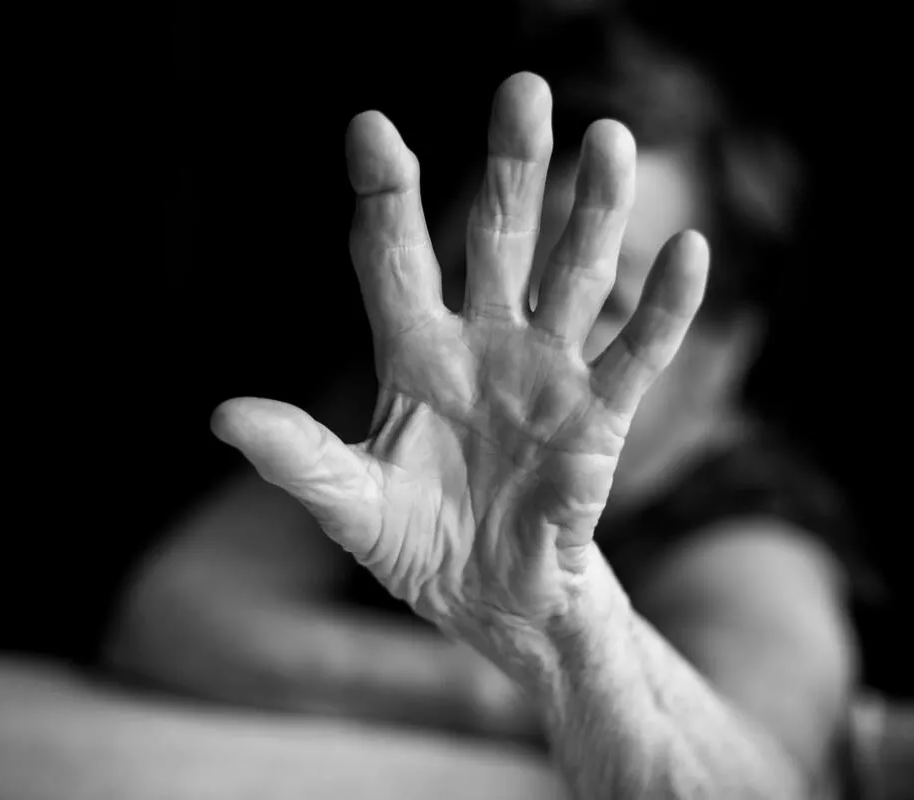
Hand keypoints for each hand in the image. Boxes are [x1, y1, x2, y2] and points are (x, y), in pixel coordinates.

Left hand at [213, 72, 708, 684]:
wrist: (493, 599)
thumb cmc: (419, 544)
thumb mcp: (352, 505)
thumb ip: (300, 459)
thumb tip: (224, 415)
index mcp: (414, 353)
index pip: (396, 258)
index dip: (386, 198)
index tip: (371, 130)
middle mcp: (484, 343)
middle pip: (498, 240)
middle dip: (510, 170)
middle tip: (522, 89)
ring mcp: (547, 373)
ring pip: (575, 277)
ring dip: (593, 212)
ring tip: (609, 137)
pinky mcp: (600, 417)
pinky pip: (638, 354)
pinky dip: (666, 308)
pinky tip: (689, 251)